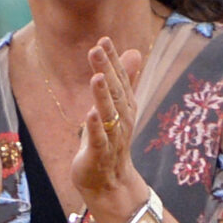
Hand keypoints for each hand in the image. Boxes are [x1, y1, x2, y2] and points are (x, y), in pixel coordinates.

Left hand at [70, 35, 149, 222]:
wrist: (110, 182)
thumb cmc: (111, 142)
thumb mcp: (118, 109)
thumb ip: (126, 81)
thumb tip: (133, 52)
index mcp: (124, 107)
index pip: (119, 80)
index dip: (112, 60)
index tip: (104, 39)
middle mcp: (122, 120)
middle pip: (115, 92)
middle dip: (107, 70)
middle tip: (97, 48)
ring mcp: (112, 137)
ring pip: (108, 114)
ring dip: (103, 96)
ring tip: (98, 75)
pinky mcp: (99, 155)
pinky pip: (98, 140)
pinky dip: (94, 128)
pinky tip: (89, 113)